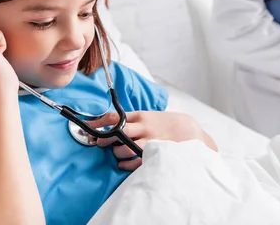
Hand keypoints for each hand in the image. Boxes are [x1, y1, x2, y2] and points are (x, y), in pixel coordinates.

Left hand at [89, 111, 210, 170]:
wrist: (191, 131)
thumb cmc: (167, 124)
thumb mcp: (151, 116)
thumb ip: (134, 120)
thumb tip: (110, 123)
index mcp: (142, 116)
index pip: (115, 116)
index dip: (99, 121)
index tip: (89, 126)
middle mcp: (144, 127)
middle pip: (117, 131)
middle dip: (105, 138)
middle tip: (100, 143)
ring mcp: (150, 141)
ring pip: (125, 147)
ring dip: (116, 152)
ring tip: (116, 153)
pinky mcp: (155, 154)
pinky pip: (135, 161)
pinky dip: (125, 164)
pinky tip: (122, 164)